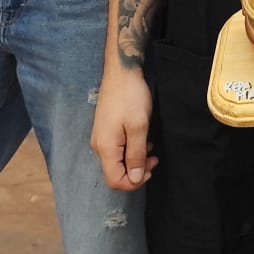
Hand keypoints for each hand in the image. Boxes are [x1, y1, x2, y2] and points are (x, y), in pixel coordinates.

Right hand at [91, 64, 158, 189]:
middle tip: (154, 159)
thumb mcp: (138, 127)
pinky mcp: (106, 130)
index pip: (114, 180)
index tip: (150, 169)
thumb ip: (136, 155)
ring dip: (135, 160)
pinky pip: (117, 150)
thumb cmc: (130, 96)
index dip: (134, 182)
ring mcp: (102, 137)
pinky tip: (143, 140)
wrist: (122, 71)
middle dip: (136, 172)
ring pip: (117, 161)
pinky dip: (131, 150)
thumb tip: (133, 179)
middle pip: (115, 173)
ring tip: (151, 149)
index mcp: (105, 147)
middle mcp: (99, 145)